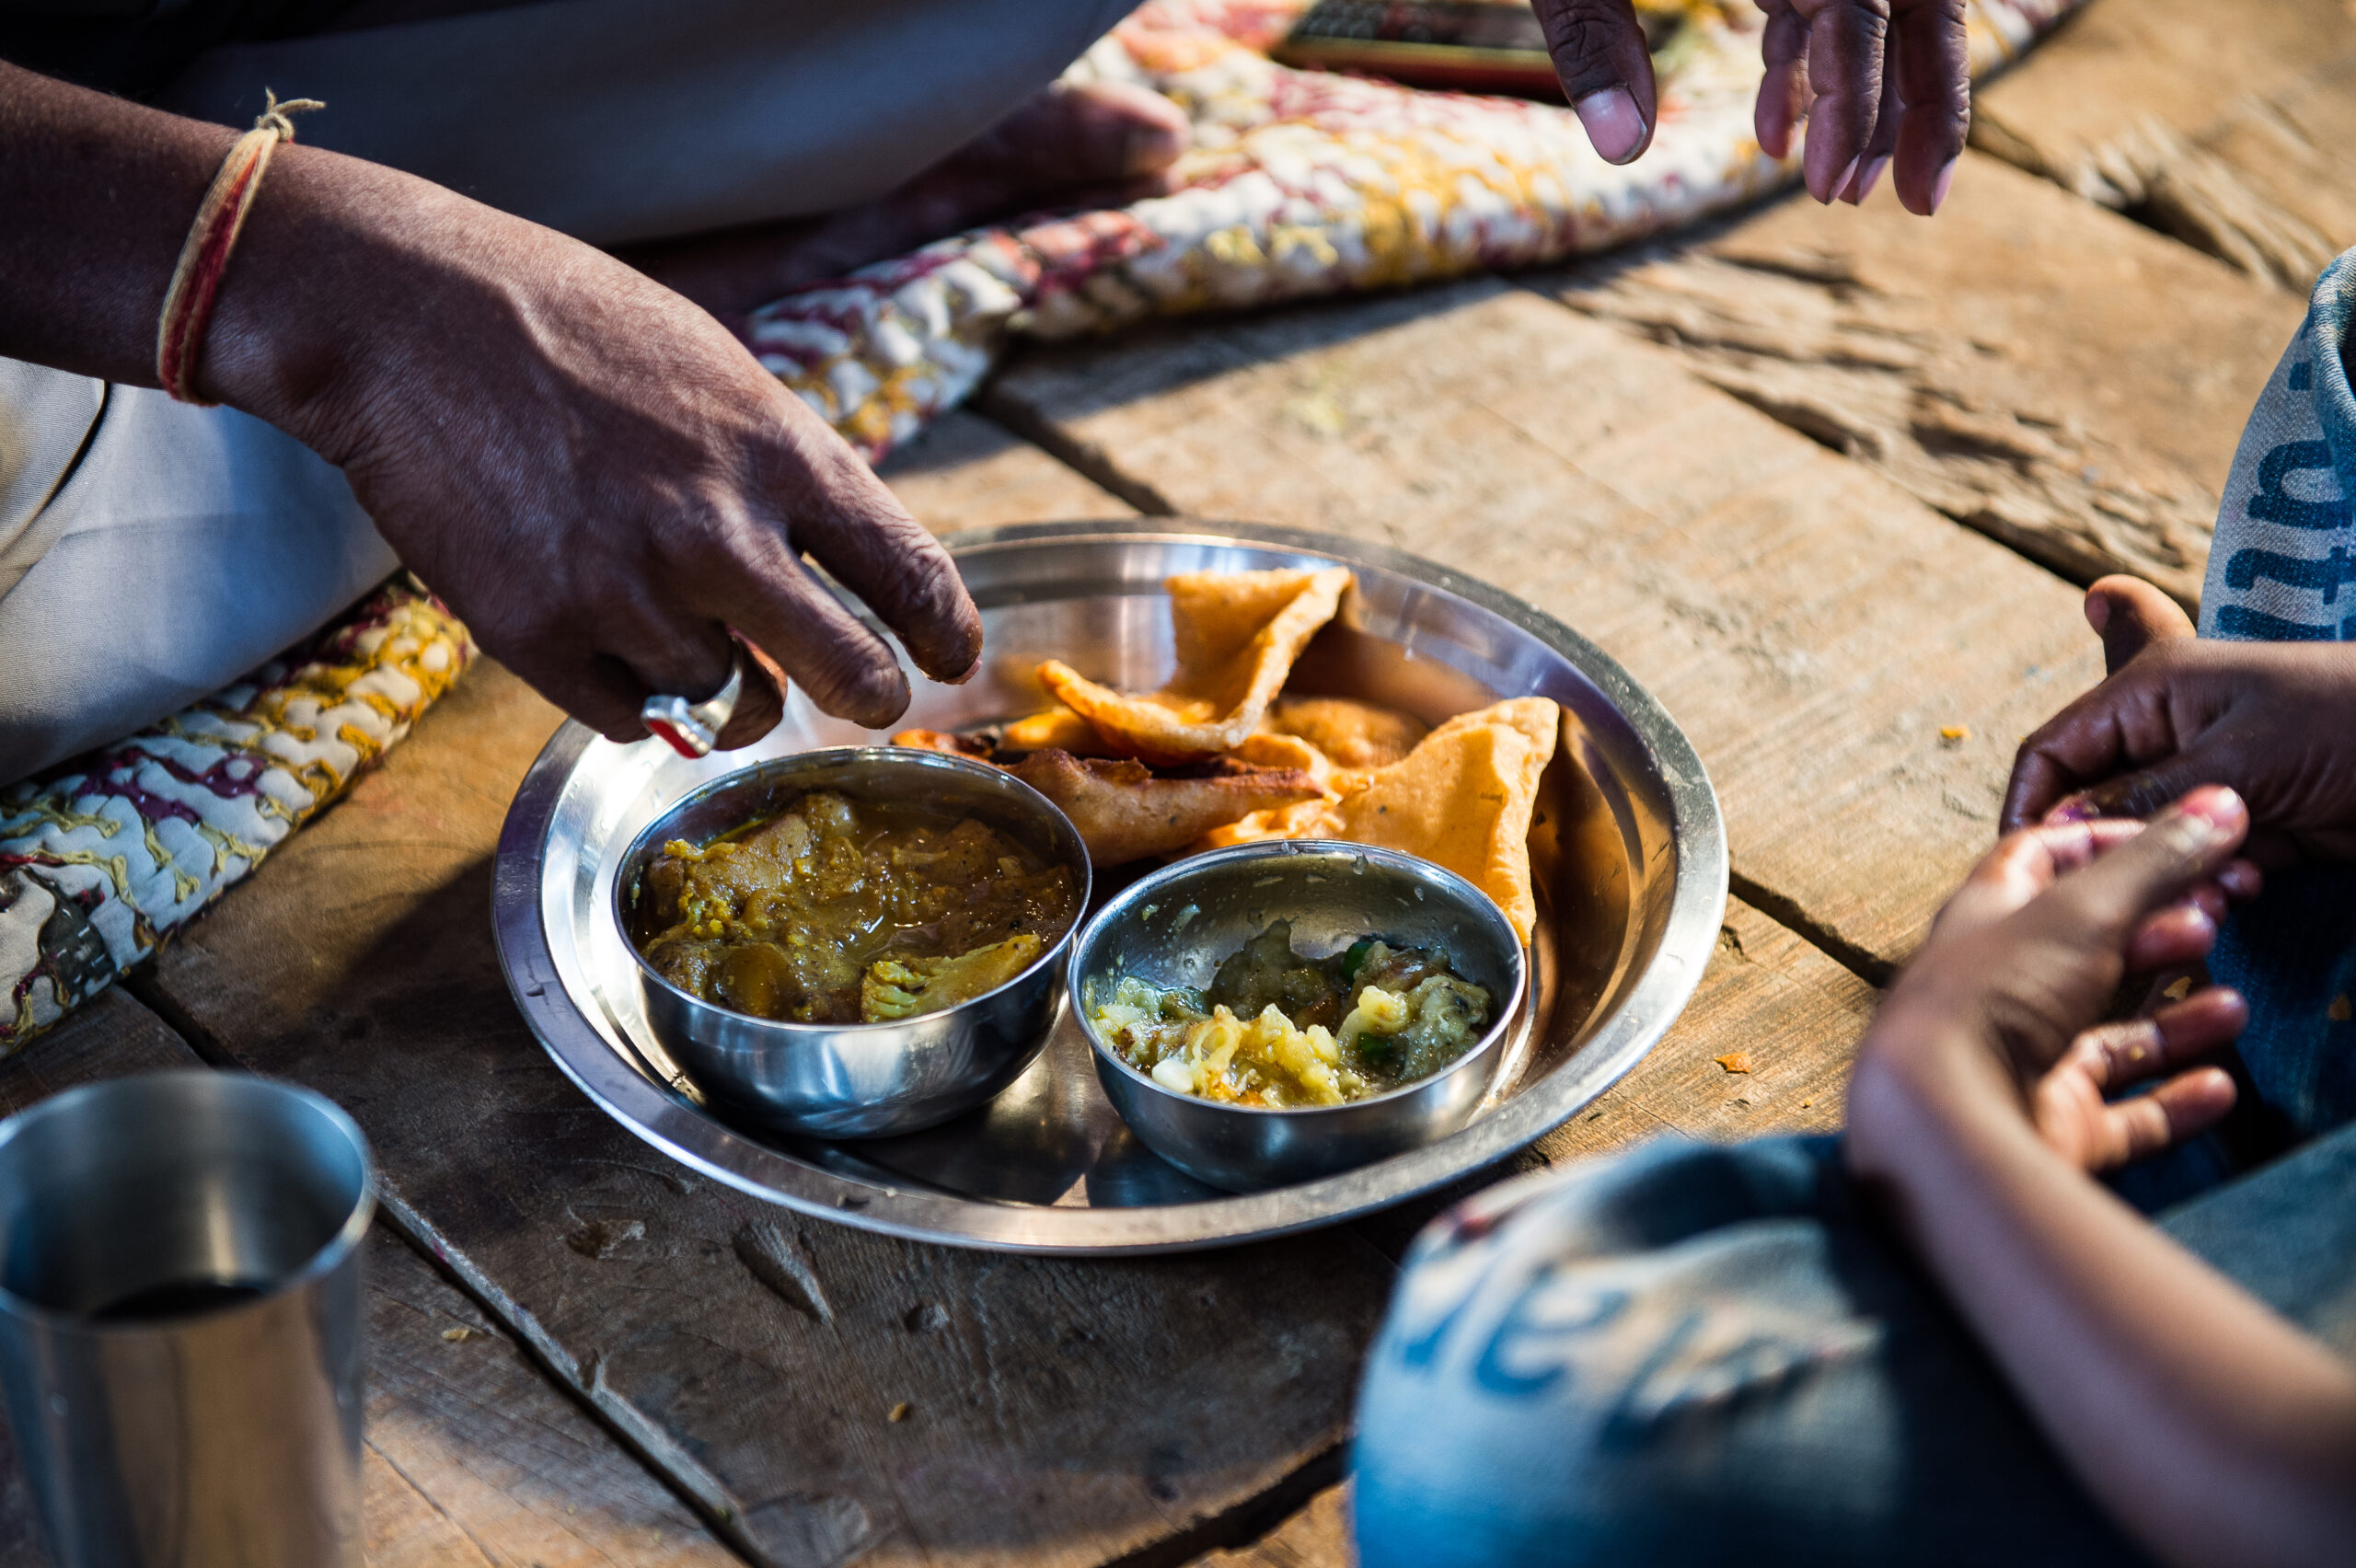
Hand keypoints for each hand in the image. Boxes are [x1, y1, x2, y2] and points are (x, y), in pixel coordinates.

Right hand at [204, 146, 981, 747]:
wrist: (405, 317)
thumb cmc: (571, 330)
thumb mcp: (717, 372)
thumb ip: (788, 473)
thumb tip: (846, 567)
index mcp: (779, 452)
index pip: (911, 574)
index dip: (948, 634)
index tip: (950, 660)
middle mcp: (718, 533)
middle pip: (852, 675)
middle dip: (869, 697)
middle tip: (863, 700)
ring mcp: (628, 593)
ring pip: (733, 706)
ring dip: (726, 684)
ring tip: (686, 627)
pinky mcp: (540, 638)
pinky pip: (635, 722)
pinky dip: (637, 699)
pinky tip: (611, 636)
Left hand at [1536, 0, 1967, 212]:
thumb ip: (1590, 33)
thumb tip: (1620, 149)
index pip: (1859, 8)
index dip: (1860, 101)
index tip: (1835, 185)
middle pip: (1914, 0)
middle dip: (1920, 100)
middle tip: (1919, 202)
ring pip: (1879, 0)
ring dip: (1867, 89)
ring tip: (1836, 184)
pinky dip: (1809, 54)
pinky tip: (1775, 129)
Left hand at [1849, 791, 2257, 1183]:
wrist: (1945, 1122)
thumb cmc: (1991, 999)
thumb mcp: (2081, 910)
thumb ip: (2153, 861)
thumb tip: (2219, 804)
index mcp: (1984, 921)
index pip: (2039, 862)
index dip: (2105, 843)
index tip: (2178, 841)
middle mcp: (1998, 990)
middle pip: (2086, 951)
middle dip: (2154, 933)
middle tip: (2213, 922)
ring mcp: (2023, 1064)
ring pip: (2112, 1036)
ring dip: (2174, 1020)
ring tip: (2230, 1004)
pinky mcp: (2049, 1127)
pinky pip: (2125, 1116)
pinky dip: (2174, 1101)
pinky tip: (2217, 1085)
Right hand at [2004, 577, 2355, 863]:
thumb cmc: (2351, 721)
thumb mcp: (2237, 757)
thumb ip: (2139, 797)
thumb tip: (2054, 832)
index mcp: (2151, 691)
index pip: (2053, 752)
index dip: (2031, 808)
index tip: (2030, 867)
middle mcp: (2168, 737)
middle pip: (2093, 805)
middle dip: (2111, 851)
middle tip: (2130, 887)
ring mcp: (2209, 786)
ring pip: (2145, 849)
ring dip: (2170, 877)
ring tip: (2223, 884)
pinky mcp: (2251, 831)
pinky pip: (2198, 871)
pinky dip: (2214, 888)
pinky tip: (2252, 885)